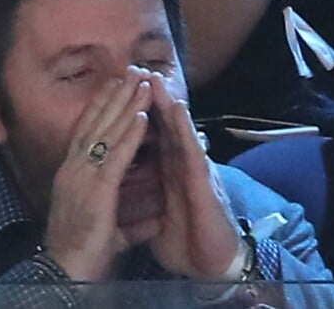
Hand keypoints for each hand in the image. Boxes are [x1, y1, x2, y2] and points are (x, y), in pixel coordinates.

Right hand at [44, 66, 156, 280]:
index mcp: (72, 173)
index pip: (87, 129)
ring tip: (143, 81)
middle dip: (116, 94)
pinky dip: (131, 134)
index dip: (102, 104)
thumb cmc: (84, 253)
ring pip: (106, 132)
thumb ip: (124, 211)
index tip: (116, 82)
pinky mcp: (96, 192)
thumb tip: (150, 215)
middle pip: (96, 122)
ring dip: (127, 105)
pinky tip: (144, 116)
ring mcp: (81, 178)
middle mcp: (73, 169)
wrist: (66, 277)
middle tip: (133, 70)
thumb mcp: (104, 224)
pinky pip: (116, 156)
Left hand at [146, 72, 241, 278]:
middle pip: (163, 126)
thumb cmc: (186, 237)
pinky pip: (192, 148)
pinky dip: (184, 128)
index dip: (136, 115)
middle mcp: (180, 163)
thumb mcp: (157, 211)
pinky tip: (178, 109)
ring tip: (155, 78)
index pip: (150, 136)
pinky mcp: (204, 179)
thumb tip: (126, 185)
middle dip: (151, 99)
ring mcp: (194, 168)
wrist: (211, 262)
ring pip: (178, 130)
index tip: (121, 91)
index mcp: (166, 171)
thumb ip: (144, 193)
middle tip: (136, 70)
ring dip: (168, 103)